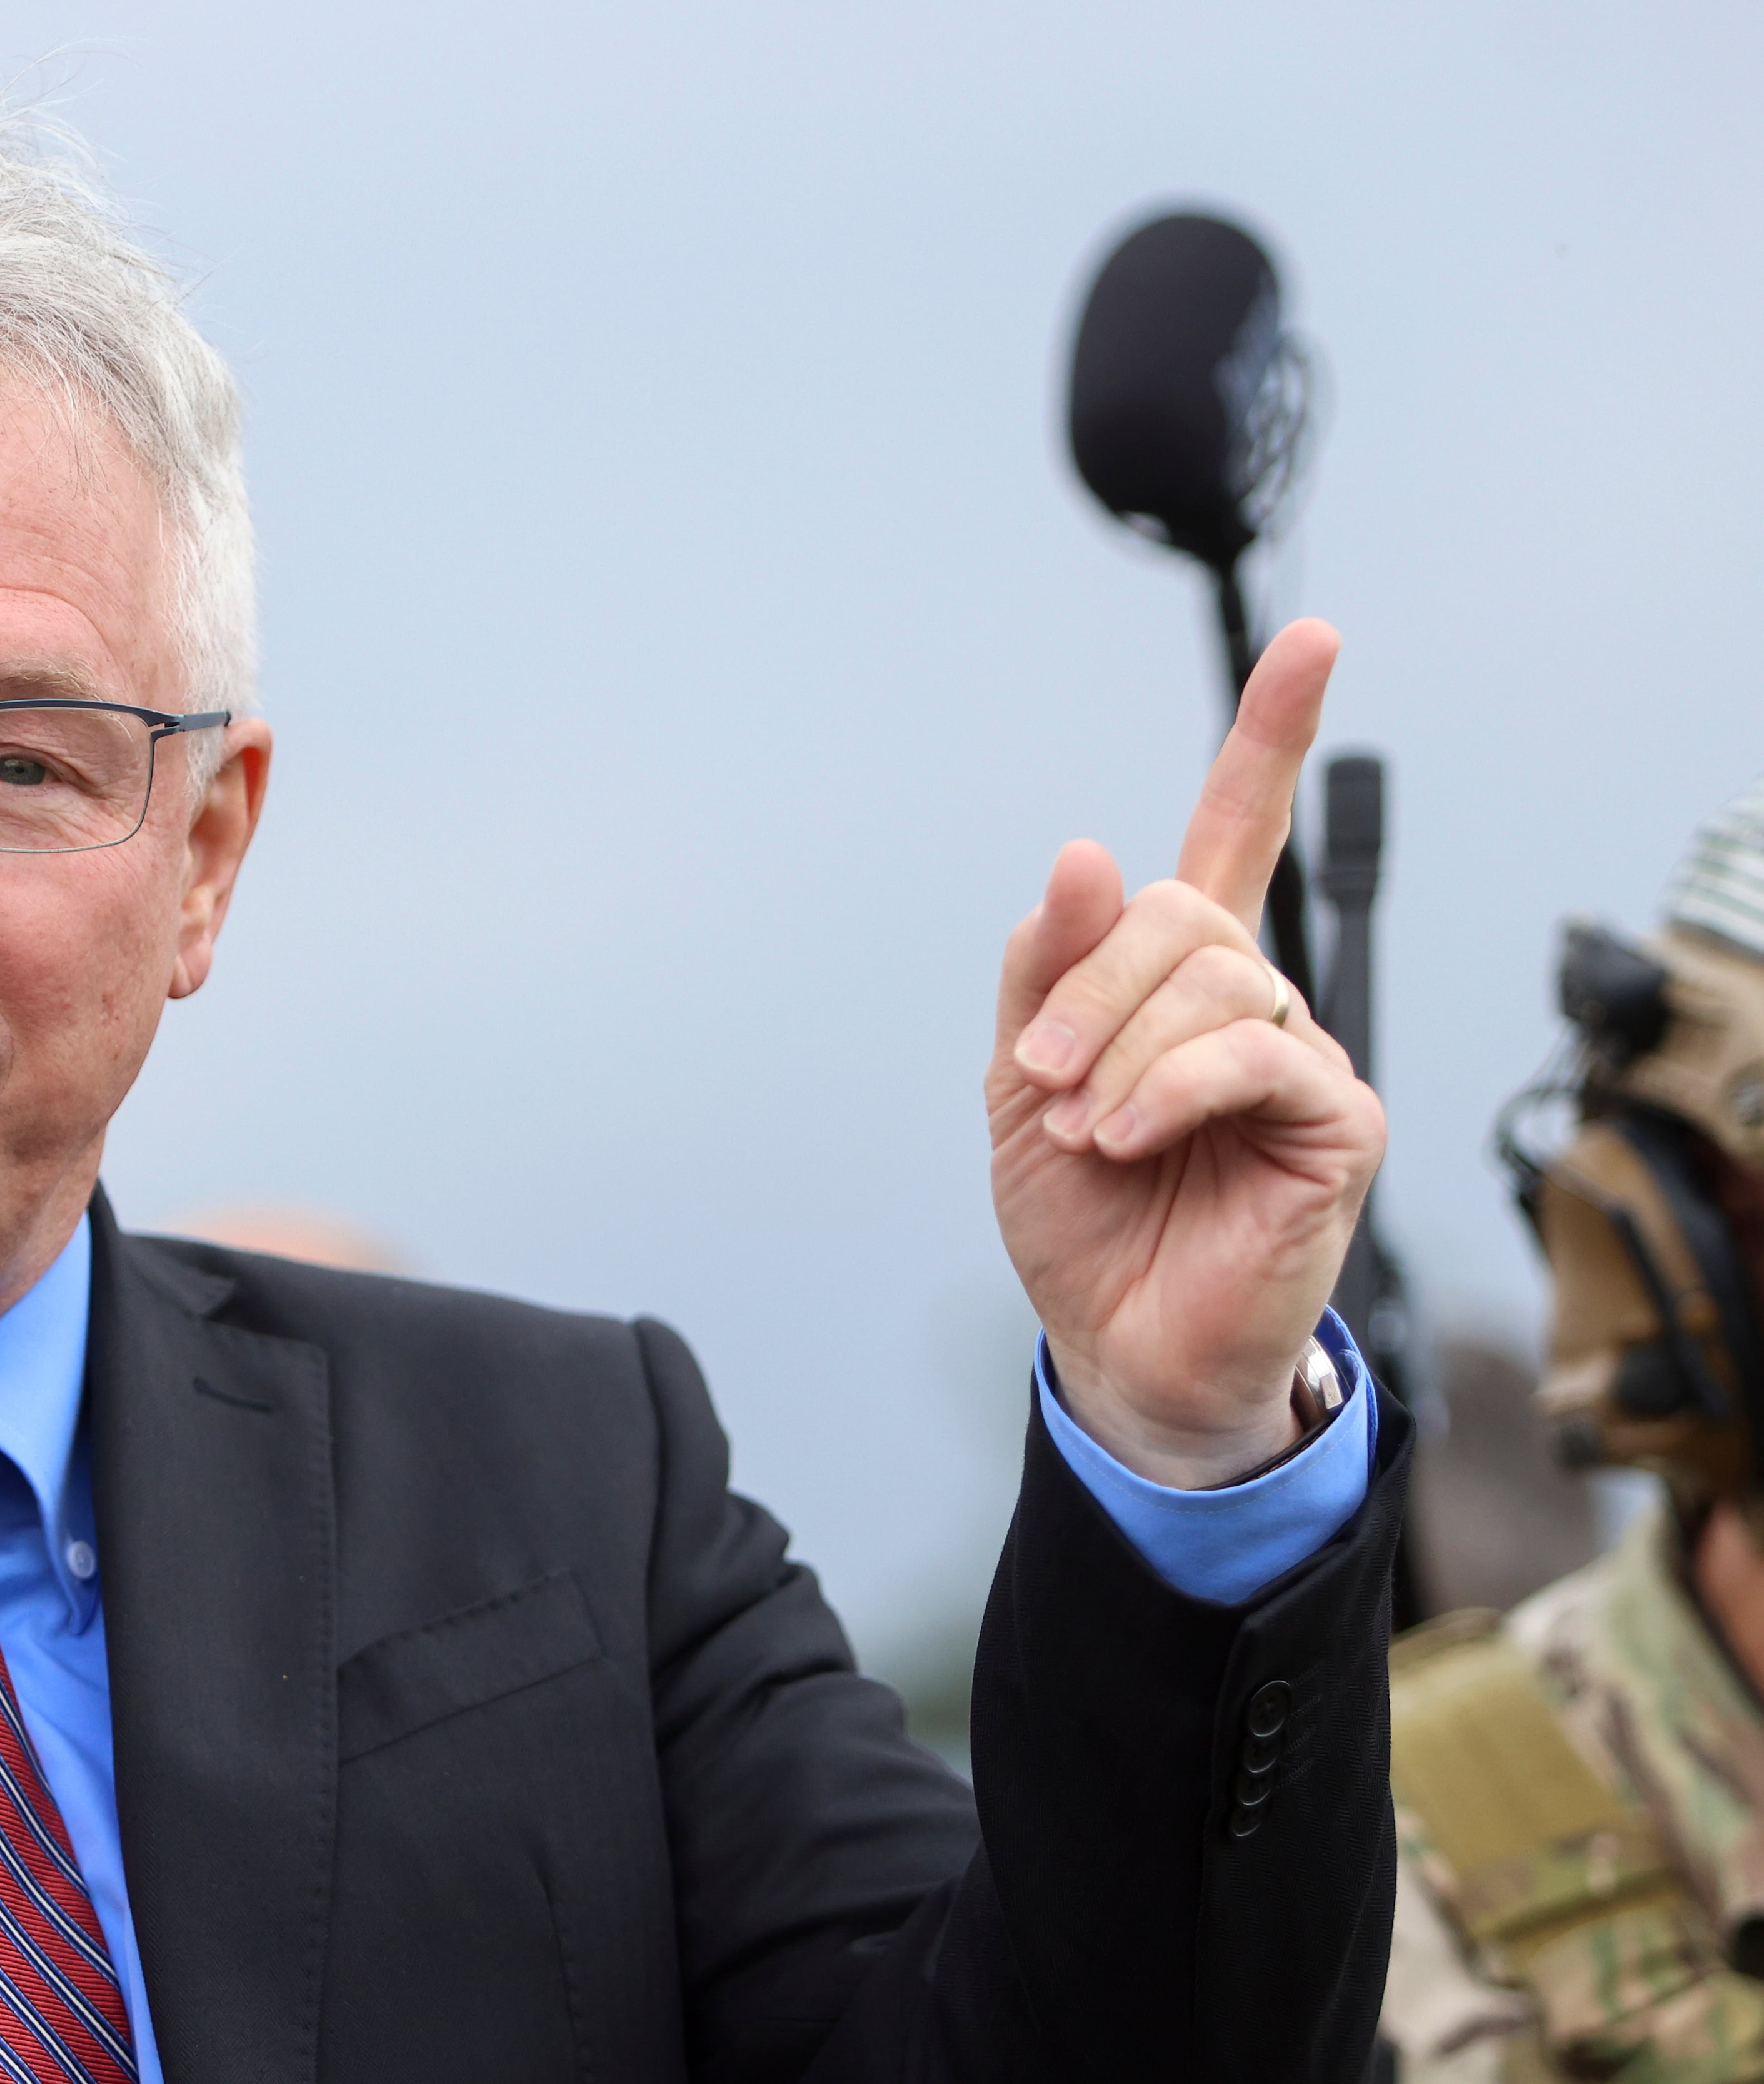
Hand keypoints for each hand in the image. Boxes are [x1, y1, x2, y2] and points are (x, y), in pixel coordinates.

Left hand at [988, 619, 1386, 1487]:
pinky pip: (1253, 1054)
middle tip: (1044, 1076)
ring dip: (1120, 1051)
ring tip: (1088, 1128)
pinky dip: (1171, 1090)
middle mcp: (1250, 1000)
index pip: (1236, 830)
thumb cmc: (1082, 1215)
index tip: (1311, 639)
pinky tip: (1132, 1137)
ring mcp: (1300, 1054)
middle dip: (1091, 986)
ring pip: (1214, 978)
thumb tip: (1085, 855)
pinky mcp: (1336, 1118)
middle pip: (1180, 913)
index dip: (1271, 733)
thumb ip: (1049, 965)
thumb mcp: (1025, 1078)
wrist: (1115, 1341)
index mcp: (1177, 978)